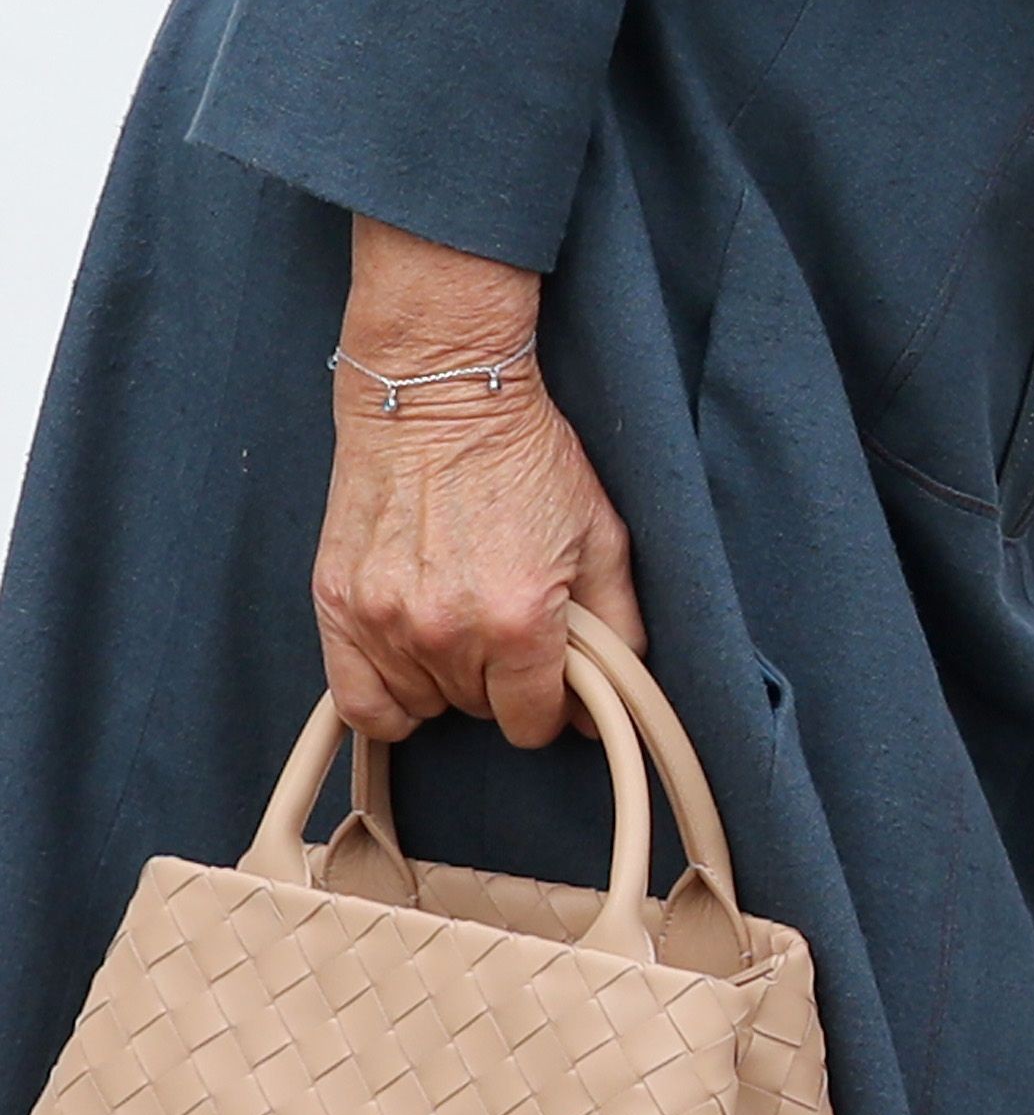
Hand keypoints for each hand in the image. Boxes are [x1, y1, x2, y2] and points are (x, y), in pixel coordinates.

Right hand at [313, 225, 645, 746]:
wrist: (436, 391)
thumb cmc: (523, 455)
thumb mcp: (600, 536)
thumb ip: (617, 630)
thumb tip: (611, 704)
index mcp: (518, 620)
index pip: (532, 723)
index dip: (548, 704)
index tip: (548, 675)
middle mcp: (445, 631)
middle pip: (478, 712)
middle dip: (500, 682)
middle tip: (504, 625)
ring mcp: (382, 620)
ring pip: (421, 706)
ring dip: (444, 682)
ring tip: (458, 623)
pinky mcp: (335, 604)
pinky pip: (358, 701)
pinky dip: (386, 697)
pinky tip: (409, 666)